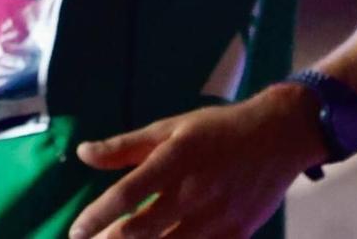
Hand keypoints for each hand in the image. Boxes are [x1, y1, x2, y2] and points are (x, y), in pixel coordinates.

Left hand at [69, 88, 327, 238]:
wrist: (279, 137)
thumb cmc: (216, 130)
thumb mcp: (168, 127)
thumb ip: (124, 146)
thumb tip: (82, 154)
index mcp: (175, 160)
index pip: (127, 195)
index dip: (98, 216)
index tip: (76, 230)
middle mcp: (195, 192)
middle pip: (144, 230)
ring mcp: (219, 217)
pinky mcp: (238, 234)